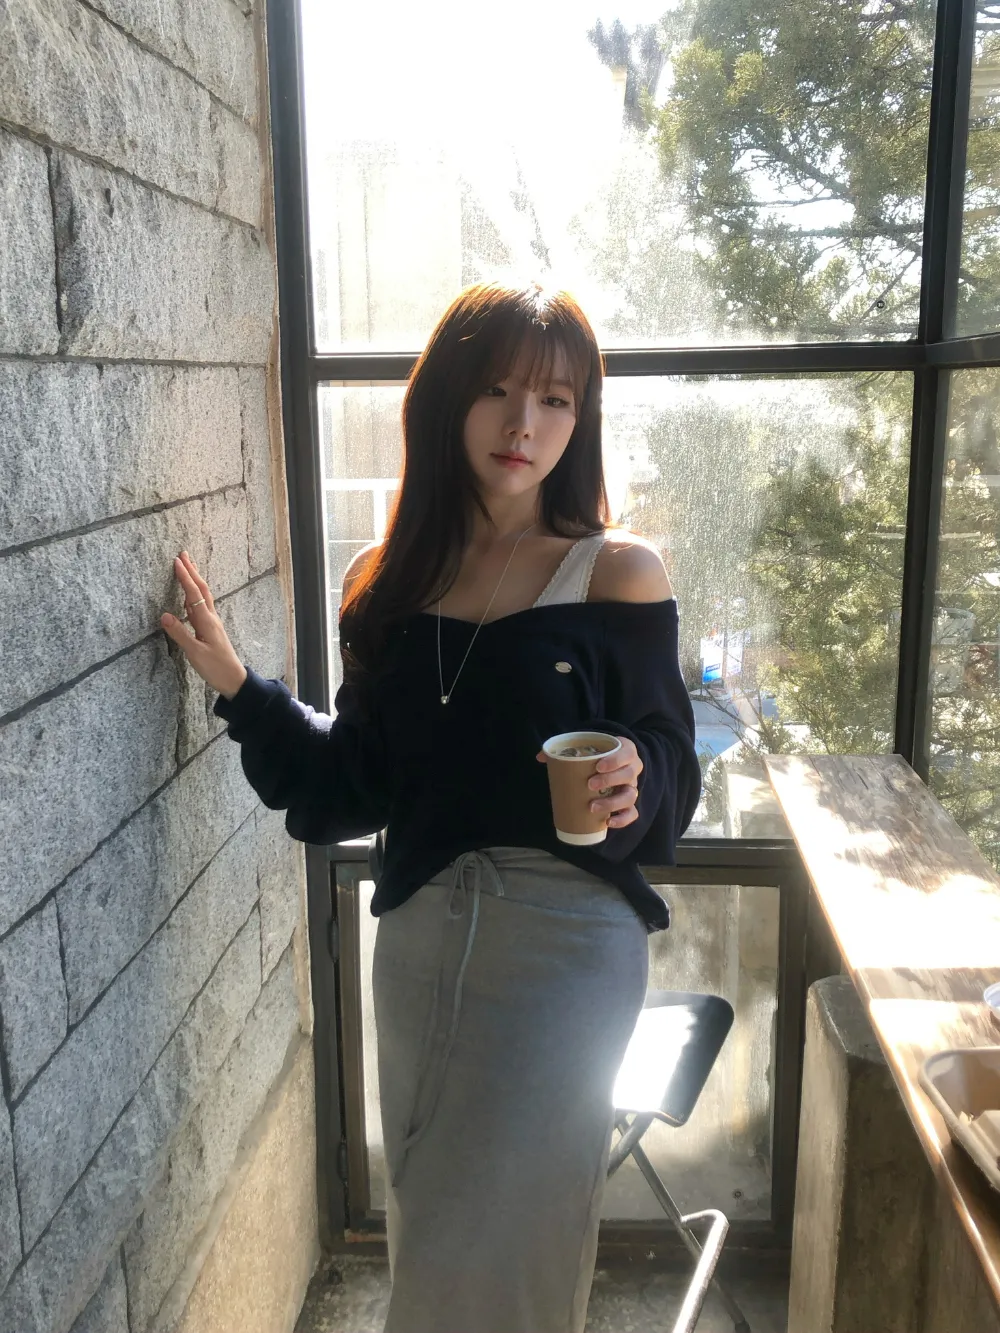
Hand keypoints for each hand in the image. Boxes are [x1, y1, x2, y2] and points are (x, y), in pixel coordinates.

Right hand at [160, 552, 247, 699]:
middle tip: (183, 555)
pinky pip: (202, 606)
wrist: (233, 679)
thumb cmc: (215, 667)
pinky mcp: (210, 629)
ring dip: (195, 580)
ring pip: (203, 596)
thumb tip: (164, 615)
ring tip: (188, 567)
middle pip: (201, 589)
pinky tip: (191, 595)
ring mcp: (211, 623)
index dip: (185, 577)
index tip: (177, 561)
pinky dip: (195, 595)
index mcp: (206, 621)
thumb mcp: (195, 652)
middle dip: (192, 571)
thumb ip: (180, 634)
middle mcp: (210, 618)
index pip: (194, 594)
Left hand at [535, 737, 642, 828]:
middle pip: (629, 774)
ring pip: (631, 795)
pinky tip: (608, 822)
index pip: (627, 753)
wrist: (608, 764)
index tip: (598, 766)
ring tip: (592, 806)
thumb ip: (564, 750)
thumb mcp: (585, 747)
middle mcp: (633, 768)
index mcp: (625, 751)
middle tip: (590, 784)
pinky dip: (622, 819)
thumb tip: (541, 757)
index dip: (615, 760)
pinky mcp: (629, 804)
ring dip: (613, 802)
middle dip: (610, 780)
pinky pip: (632, 813)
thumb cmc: (596, 754)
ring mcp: (632, 787)